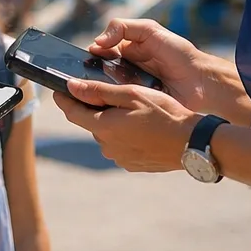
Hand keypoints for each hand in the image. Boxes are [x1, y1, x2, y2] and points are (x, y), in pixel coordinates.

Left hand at [53, 78, 199, 172]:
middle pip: (91, 121)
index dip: (63, 99)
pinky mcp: (132, 164)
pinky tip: (142, 126)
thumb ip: (98, 91)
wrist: (192, 143)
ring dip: (112, 121)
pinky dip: (125, 134)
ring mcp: (120, 158)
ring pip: (107, 133)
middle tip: (109, 92)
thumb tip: (71, 87)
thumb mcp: (131, 94)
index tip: (57, 88)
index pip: (72, 112)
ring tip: (133, 109)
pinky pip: (121, 145)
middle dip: (95, 107)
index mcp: (104, 127)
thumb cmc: (164, 113)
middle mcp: (107, 146)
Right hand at [87, 19, 219, 112]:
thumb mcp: (150, 30)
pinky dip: (112, 104)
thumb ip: (122, 28)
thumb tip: (96, 42)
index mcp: (127, 52)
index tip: (80, 60)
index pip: (100, 53)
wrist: (201, 81)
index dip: (90, 56)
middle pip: (99, 74)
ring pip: (106, 91)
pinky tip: (104, 104)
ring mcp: (131, 90)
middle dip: (89, 76)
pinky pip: (120, 106)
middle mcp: (125, 71)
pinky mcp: (137, 106)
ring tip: (88, 94)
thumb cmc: (178, 52)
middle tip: (80, 79)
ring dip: (99, 91)